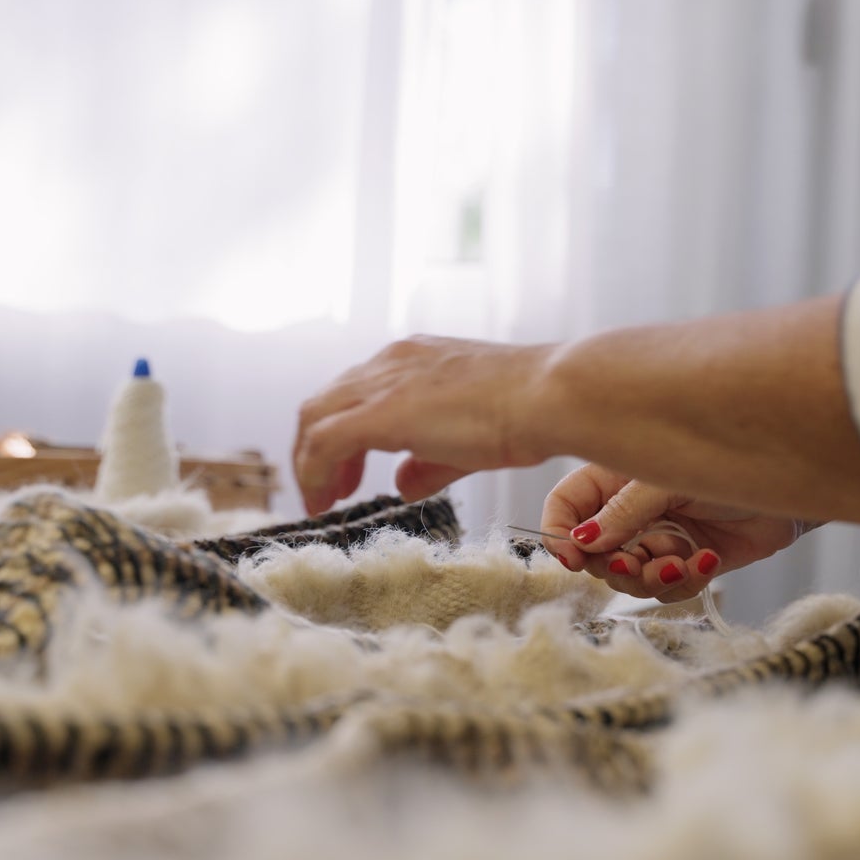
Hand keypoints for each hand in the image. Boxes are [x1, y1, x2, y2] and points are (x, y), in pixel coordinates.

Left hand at [292, 335, 557, 513]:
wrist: (549, 397)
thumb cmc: (529, 411)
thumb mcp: (470, 441)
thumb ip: (431, 462)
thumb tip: (404, 483)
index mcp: (413, 358)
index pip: (355, 392)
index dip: (342, 436)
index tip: (347, 473)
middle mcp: (391, 361)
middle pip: (324, 402)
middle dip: (316, 451)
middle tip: (328, 491)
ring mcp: (383, 382)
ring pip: (314, 418)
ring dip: (309, 464)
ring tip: (320, 501)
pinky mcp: (381, 410)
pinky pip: (324, 442)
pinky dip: (314, 472)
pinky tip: (325, 501)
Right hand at [540, 464, 810, 601]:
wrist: (788, 481)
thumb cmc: (727, 459)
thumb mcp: (665, 481)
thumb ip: (624, 512)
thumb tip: (583, 541)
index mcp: (614, 479)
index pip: (565, 508)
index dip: (560, 535)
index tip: (574, 557)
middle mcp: (631, 511)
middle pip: (595, 553)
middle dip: (615, 565)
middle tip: (635, 563)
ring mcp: (659, 537)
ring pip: (630, 578)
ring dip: (651, 578)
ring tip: (677, 562)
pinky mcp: (687, 561)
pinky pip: (668, 589)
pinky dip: (686, 580)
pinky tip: (708, 558)